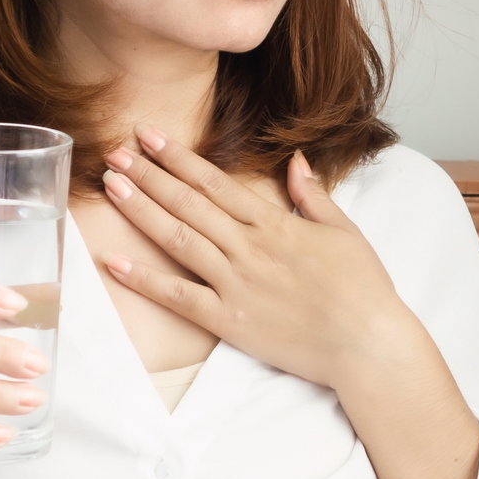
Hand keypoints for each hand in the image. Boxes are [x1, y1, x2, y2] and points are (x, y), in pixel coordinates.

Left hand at [98, 129, 413, 387]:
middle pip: (188, 203)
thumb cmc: (363, 288)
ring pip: (178, 239)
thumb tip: (294, 160)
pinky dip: (145, 280)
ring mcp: (235, 283)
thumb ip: (313, 194)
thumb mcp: (344, 230)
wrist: (367, 342)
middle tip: (115, 152)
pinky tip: (114, 262)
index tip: (150, 136)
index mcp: (275, 223)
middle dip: (149, 174)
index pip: (216, 182)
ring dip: (141, 210)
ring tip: (110, 186)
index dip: (178, 158)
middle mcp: (249, 248)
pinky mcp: (229, 320)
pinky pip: (179, 297)